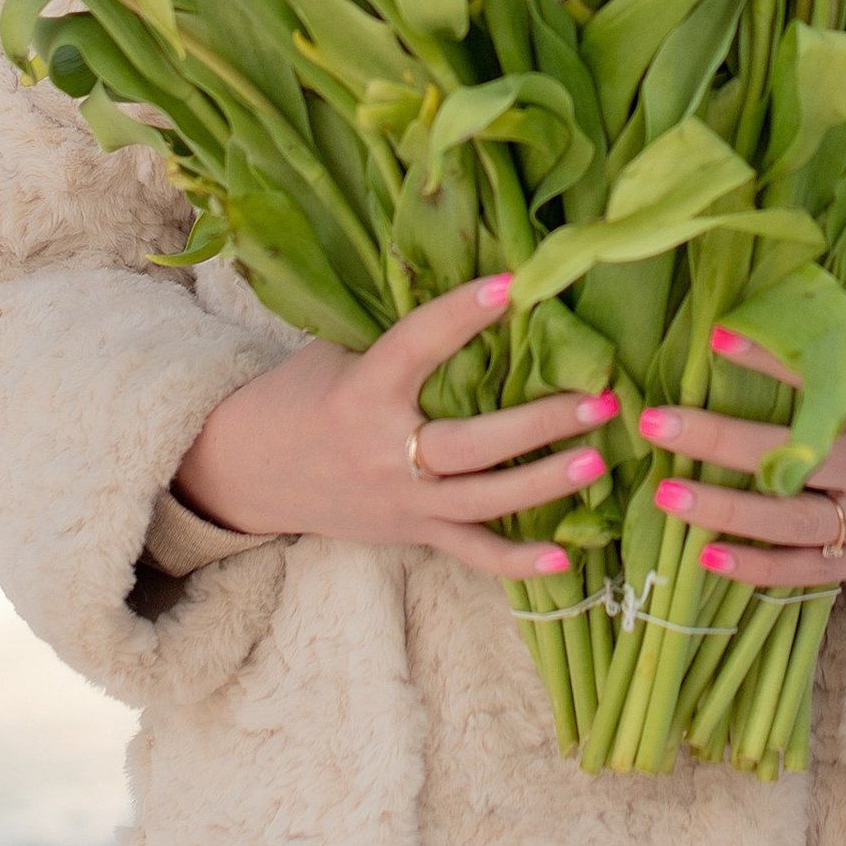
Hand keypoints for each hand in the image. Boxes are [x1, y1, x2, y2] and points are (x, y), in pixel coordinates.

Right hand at [172, 275, 611, 581]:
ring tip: (599, 458)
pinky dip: (517, 561)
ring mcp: (400, 501)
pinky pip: (470, 554)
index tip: (514, 284)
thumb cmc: (299, 396)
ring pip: (482, 501)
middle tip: (598, 399)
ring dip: (544, 483)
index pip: (418, 344)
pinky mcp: (410, 534)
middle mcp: (383, 452)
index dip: (462, 314)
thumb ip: (399, 338)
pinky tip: (566, 557)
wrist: (246, 473)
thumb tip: (477, 296)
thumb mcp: (337, 353)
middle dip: (537, 424)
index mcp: (362, 392)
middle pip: (469, 445)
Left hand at [636, 335, 845, 589]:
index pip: (821, 381)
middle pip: (788, 455)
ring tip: (665, 494)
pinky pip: (810, 570)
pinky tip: (708, 559)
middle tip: (653, 422)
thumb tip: (773, 321)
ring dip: (722, 507)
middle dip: (715, 439)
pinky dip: (758, 566)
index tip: (715, 337)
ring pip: (789, 518)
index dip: (769, 359)